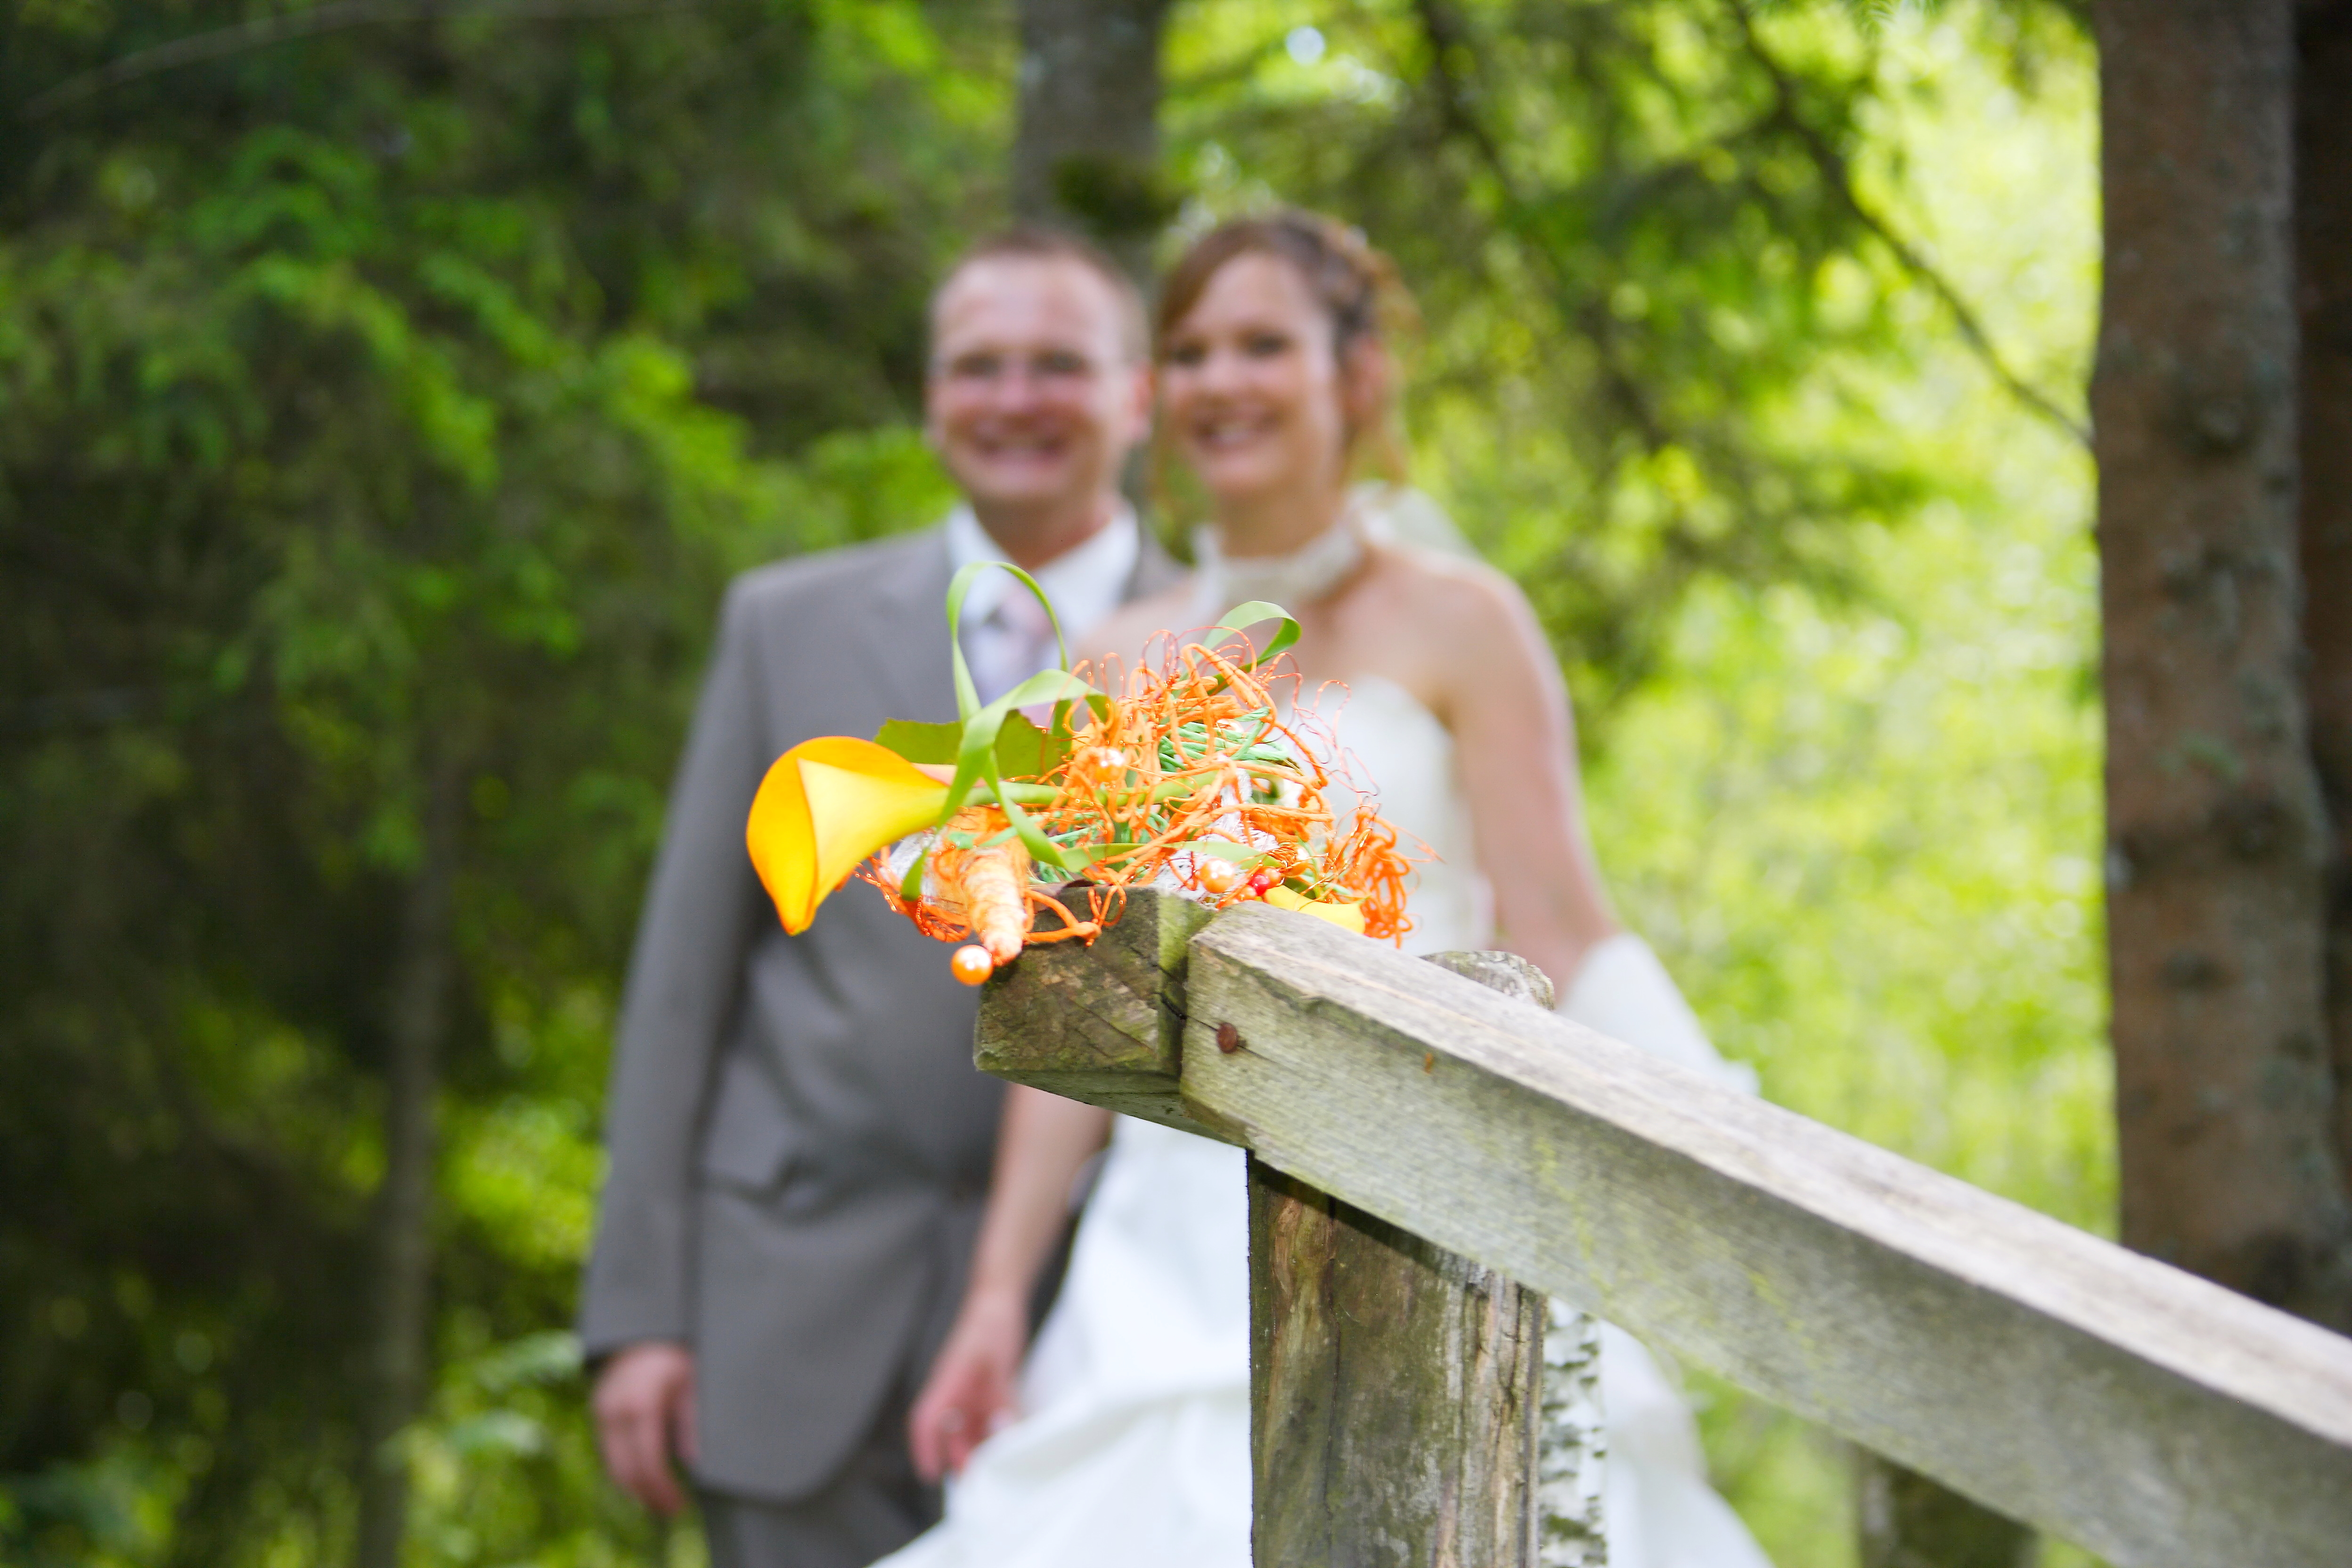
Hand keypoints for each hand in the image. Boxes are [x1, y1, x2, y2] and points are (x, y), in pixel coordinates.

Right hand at [592, 1341, 697, 1514]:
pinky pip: (608, 1452)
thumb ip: (691, 1424)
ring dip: (634, 1489)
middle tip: (670, 1510)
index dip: (663, 1490)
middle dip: (648, 1496)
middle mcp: (615, 1412)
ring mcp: (602, 1412)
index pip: (649, 1463)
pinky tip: (643, 1480)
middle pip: (626, 1471)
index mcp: (641, 1406)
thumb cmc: (673, 1354)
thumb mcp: (692, 1384)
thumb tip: (693, 1463)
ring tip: (658, 1502)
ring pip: (613, 1465)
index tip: (679, 1505)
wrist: (642, 1329)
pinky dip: (624, 1471)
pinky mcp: (598, 1412)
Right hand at [907, 1292, 1026, 1482]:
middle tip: (976, 1481)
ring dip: (976, 1448)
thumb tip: (1002, 1432)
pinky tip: (1006, 1442)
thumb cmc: (992, 1323)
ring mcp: (968, 1389)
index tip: (930, 1473)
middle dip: (958, 1457)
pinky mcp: (983, 1388)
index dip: (924, 1448)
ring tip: (993, 1468)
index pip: (926, 1419)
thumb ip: (1000, 1397)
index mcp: (948, 1380)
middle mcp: (954, 1389)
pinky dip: (991, 1432)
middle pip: (948, 1432)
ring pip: (966, 1427)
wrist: (1000, 1299)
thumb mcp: (999, 1362)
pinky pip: (983, 1417)